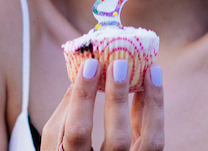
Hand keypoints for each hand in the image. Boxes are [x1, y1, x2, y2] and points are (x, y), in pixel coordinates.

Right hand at [42, 58, 164, 150]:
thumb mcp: (53, 139)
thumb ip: (65, 111)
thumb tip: (82, 75)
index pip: (77, 132)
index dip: (83, 99)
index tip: (90, 65)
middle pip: (117, 140)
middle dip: (118, 99)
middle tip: (119, 64)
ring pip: (150, 142)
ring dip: (153, 103)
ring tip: (152, 70)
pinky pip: (154, 138)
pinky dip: (153, 109)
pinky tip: (150, 83)